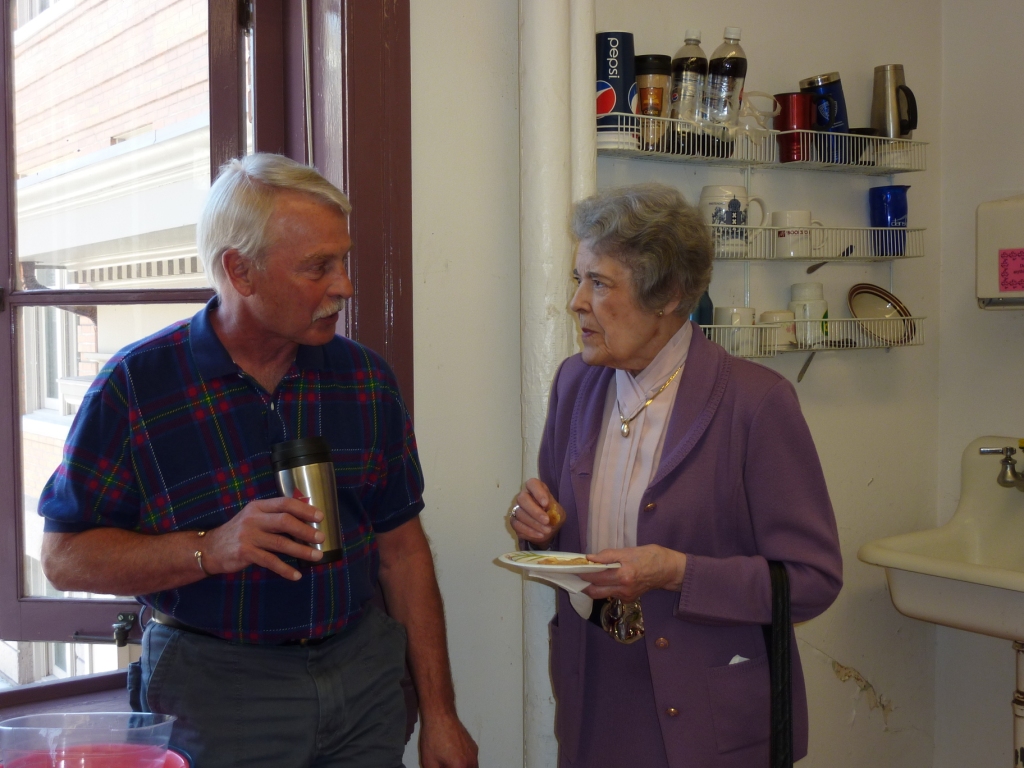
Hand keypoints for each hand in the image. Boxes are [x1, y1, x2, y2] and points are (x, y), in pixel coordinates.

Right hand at [202, 497, 325, 580]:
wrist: (210, 548)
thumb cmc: (239, 532)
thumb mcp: (254, 517)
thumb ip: (274, 516)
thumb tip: (305, 520)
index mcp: (258, 506)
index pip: (285, 503)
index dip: (304, 509)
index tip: (320, 517)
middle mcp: (253, 518)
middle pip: (285, 521)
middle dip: (306, 530)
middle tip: (321, 538)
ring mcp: (248, 536)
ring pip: (281, 543)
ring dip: (301, 550)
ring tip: (316, 556)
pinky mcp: (245, 553)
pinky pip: (270, 561)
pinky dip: (285, 569)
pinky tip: (296, 575)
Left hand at [419, 713, 478, 767]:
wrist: (440, 716)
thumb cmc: (434, 736)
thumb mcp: (428, 762)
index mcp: (460, 767)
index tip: (443, 767)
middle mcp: (470, 760)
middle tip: (446, 766)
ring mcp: (473, 752)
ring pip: (472, 767)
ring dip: (462, 767)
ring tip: (449, 763)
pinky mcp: (473, 746)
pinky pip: (472, 760)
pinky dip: (465, 762)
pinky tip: (453, 757)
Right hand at [511, 478, 558, 548]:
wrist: (548, 529)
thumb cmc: (553, 516)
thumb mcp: (558, 511)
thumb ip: (553, 508)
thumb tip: (547, 509)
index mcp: (536, 489)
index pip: (533, 484)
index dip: (538, 492)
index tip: (546, 503)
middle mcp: (524, 496)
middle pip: (523, 499)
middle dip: (535, 511)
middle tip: (546, 520)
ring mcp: (517, 508)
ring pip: (520, 514)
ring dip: (534, 524)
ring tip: (547, 531)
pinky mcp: (514, 520)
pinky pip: (517, 525)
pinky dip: (529, 531)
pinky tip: (540, 535)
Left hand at [579, 545, 686, 601]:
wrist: (668, 570)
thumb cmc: (649, 556)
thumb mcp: (628, 551)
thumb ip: (608, 555)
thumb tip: (589, 558)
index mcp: (623, 575)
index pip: (596, 577)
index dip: (583, 573)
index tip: (574, 568)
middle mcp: (624, 589)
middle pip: (595, 591)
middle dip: (583, 584)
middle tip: (576, 575)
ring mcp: (626, 596)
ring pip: (602, 594)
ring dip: (592, 587)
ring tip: (587, 576)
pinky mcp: (629, 599)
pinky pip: (611, 594)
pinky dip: (604, 588)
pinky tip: (603, 580)